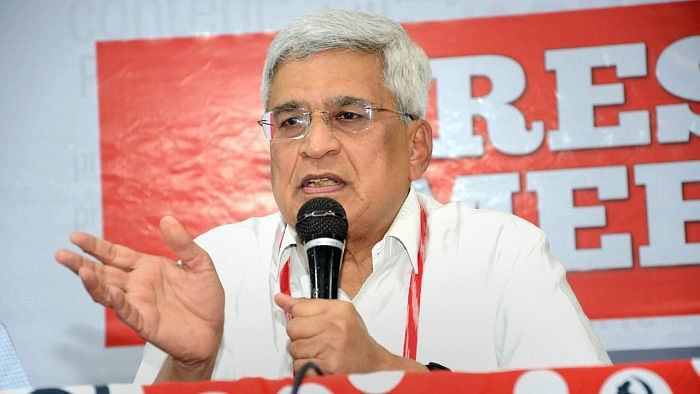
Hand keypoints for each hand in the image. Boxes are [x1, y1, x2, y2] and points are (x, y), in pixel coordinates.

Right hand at [55, 216, 223, 376]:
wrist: (213, 330)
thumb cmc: (205, 297)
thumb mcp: (200, 264)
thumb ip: (183, 243)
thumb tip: (166, 219)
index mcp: (147, 267)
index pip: (115, 254)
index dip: (96, 246)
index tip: (75, 237)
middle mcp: (138, 284)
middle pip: (103, 271)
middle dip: (82, 263)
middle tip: (61, 253)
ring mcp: (138, 303)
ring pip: (108, 292)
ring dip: (93, 283)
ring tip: (81, 270)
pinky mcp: (145, 322)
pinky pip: (127, 311)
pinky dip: (118, 303)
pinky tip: (112, 292)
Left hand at [274, 293, 426, 374]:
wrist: (374, 366)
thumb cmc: (355, 341)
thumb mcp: (339, 316)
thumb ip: (309, 307)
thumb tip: (281, 299)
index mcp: (339, 310)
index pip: (299, 307)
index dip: (298, 318)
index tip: (298, 319)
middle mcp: (336, 325)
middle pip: (293, 327)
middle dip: (299, 337)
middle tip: (314, 341)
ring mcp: (331, 345)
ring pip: (293, 348)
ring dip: (302, 354)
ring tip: (319, 353)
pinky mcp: (327, 365)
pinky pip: (299, 365)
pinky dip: (305, 368)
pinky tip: (319, 364)